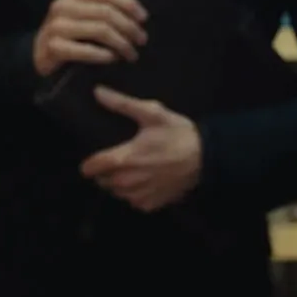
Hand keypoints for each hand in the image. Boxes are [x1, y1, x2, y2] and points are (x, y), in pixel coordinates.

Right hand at [34, 0, 147, 76]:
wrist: (41, 57)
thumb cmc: (72, 36)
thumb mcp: (87, 18)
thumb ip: (106, 10)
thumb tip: (140, 16)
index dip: (129, 3)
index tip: (144, 18)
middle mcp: (62, 6)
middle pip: (107, 12)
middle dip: (130, 27)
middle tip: (142, 41)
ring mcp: (55, 26)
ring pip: (100, 29)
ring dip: (121, 43)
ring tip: (131, 54)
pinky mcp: (52, 47)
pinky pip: (85, 50)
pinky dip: (103, 55)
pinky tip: (112, 59)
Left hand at [79, 87, 202, 212]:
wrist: (206, 157)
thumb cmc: (178, 134)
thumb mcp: (153, 113)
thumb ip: (122, 104)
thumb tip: (97, 92)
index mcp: (122, 159)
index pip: (89, 168)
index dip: (90, 162)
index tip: (98, 156)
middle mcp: (126, 181)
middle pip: (102, 181)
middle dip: (107, 172)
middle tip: (123, 159)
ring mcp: (138, 195)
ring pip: (116, 193)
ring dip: (120, 184)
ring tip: (136, 170)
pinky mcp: (150, 204)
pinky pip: (133, 201)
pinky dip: (137, 193)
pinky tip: (148, 181)